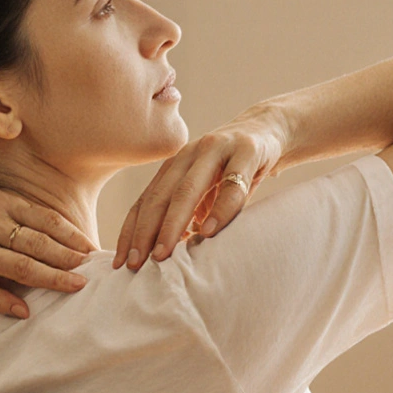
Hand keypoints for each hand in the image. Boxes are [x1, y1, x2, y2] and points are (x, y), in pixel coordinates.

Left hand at [0, 183, 97, 318]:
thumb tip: (24, 312)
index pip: (23, 267)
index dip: (53, 278)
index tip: (76, 286)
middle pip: (38, 244)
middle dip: (68, 259)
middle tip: (92, 272)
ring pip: (43, 223)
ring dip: (70, 238)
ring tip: (91, 254)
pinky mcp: (2, 194)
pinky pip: (38, 209)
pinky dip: (59, 223)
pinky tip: (74, 236)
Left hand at [114, 102, 289, 270]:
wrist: (271, 129)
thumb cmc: (235, 168)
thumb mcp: (208, 189)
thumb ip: (191, 213)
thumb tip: (170, 253)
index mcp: (175, 166)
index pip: (146, 201)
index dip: (131, 231)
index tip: (121, 262)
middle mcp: (189, 155)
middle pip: (160, 197)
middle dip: (144, 232)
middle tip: (135, 264)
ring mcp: (217, 150)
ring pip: (188, 190)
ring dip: (172, 225)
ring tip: (163, 254)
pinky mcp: (247, 152)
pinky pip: (231, 185)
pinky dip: (220, 210)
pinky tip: (210, 231)